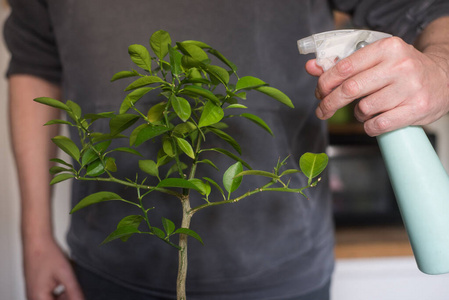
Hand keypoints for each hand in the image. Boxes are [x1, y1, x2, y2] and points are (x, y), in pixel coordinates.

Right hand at [23, 237, 83, 299]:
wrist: (36, 241)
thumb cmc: (47, 254)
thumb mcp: (65, 274)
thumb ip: (74, 291)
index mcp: (39, 298)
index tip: (77, 295)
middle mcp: (33, 298)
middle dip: (68, 298)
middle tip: (76, 290)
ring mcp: (33, 294)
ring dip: (63, 297)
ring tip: (70, 284)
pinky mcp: (35, 289)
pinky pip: (48, 297)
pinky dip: (58, 294)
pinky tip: (66, 285)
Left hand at [305, 36, 448, 135]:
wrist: (443, 80)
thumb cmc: (402, 71)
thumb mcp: (375, 61)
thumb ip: (342, 65)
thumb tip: (311, 67)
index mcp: (386, 48)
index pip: (344, 67)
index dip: (325, 83)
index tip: (319, 93)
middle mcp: (400, 65)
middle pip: (349, 89)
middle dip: (329, 103)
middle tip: (322, 111)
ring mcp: (410, 88)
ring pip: (363, 108)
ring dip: (357, 113)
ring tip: (366, 109)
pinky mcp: (417, 109)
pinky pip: (377, 125)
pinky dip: (368, 126)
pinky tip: (373, 121)